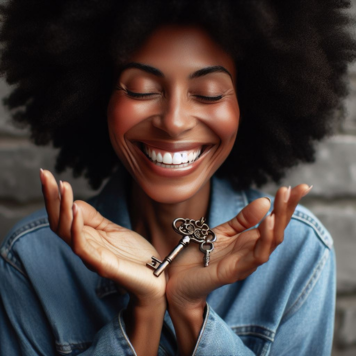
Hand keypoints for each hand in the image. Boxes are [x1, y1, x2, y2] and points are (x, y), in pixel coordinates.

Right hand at [39, 169, 165, 303]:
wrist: (155, 277)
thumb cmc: (134, 255)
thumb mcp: (112, 229)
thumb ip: (93, 219)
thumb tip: (74, 203)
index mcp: (85, 238)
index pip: (62, 217)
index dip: (53, 197)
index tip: (47, 175)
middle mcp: (84, 247)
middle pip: (58, 222)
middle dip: (51, 198)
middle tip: (45, 175)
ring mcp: (91, 257)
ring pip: (66, 232)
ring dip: (63, 208)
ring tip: (63, 187)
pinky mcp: (101, 264)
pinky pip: (81, 246)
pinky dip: (76, 227)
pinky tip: (76, 210)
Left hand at [166, 184, 311, 309]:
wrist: (178, 278)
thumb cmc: (200, 255)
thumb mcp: (222, 231)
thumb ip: (243, 219)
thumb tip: (265, 201)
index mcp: (250, 241)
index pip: (274, 220)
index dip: (286, 205)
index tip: (300, 187)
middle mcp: (252, 251)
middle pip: (278, 229)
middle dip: (289, 208)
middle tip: (300, 188)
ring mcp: (246, 262)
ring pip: (273, 242)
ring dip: (280, 220)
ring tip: (284, 198)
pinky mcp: (235, 271)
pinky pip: (257, 256)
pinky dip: (266, 239)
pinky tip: (268, 221)